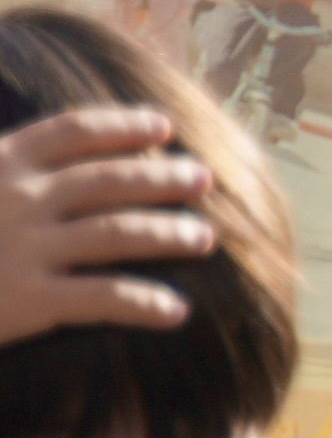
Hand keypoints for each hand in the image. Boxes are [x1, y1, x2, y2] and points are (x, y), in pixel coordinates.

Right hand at [0, 107, 215, 341]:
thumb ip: (0, 165)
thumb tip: (30, 154)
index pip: (73, 131)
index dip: (124, 125)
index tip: (163, 126)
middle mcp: (19, 197)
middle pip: (113, 179)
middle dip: (164, 177)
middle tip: (203, 179)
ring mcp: (27, 247)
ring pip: (122, 233)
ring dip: (171, 233)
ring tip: (206, 238)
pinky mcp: (30, 299)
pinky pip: (105, 297)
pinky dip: (146, 303)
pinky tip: (176, 311)